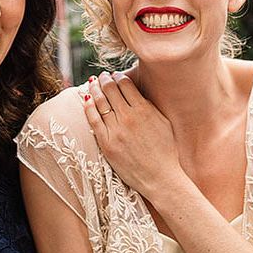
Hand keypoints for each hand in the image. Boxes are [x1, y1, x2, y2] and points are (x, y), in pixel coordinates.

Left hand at [82, 71, 183, 198]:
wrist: (160, 177)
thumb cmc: (166, 151)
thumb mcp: (163, 122)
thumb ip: (149, 106)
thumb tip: (136, 93)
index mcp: (144, 110)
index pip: (125, 84)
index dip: (118, 76)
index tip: (115, 75)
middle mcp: (128, 117)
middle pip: (110, 90)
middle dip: (105, 80)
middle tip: (102, 76)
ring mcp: (116, 131)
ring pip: (100, 102)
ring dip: (95, 90)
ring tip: (93, 84)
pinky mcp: (107, 144)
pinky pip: (93, 121)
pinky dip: (89, 107)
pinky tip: (86, 100)